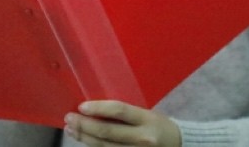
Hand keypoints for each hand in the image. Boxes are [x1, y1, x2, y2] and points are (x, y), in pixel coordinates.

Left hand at [64, 100, 181, 146]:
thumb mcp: (147, 114)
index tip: (81, 106)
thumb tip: (95, 109)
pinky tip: (84, 140)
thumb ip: (125, 114)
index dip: (98, 108)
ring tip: (71, 129)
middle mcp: (142, 138)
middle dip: (84, 125)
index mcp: (146, 119)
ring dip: (84, 138)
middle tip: (69, 118)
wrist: (178, 145)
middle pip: (107, 132)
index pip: (119, 111)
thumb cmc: (158, 125)